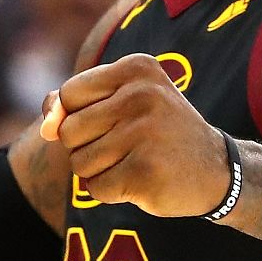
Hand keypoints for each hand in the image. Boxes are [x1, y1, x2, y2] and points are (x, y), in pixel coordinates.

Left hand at [39, 53, 229, 216]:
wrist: (216, 170)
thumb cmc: (158, 133)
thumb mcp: (122, 103)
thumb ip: (72, 104)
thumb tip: (45, 126)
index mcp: (137, 68)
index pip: (69, 95)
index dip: (77, 117)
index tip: (112, 121)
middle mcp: (142, 95)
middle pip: (69, 131)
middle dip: (85, 147)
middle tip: (124, 147)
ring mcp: (145, 134)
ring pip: (79, 162)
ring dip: (97, 171)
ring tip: (132, 162)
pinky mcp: (145, 172)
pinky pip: (95, 188)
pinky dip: (109, 192)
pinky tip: (139, 182)